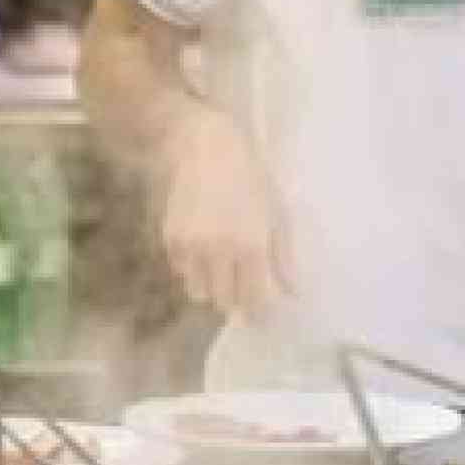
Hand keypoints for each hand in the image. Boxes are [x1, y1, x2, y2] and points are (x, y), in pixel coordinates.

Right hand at [159, 107, 291, 317]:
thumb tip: (294, 292)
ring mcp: (191, 248)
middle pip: (224, 302)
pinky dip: (193, 269)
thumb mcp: (278, 214)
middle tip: (243, 286)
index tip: (264, 314)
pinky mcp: (170, 241)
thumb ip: (284, 257)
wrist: (207, 150)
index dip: (260, 312)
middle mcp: (219, 252)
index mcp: (252, 246)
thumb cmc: (252, 178)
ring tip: (223, 265)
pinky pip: (182, 272)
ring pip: (199, 292)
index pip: (254, 299)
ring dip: (212, 287)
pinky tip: (204, 247)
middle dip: (236, 300)